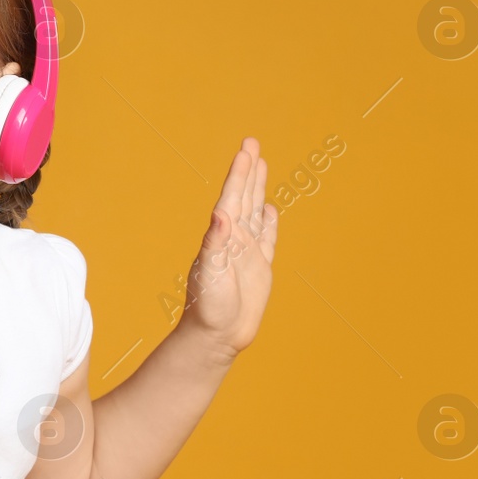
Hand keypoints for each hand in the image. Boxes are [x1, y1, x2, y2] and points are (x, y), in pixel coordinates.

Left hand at [179, 137, 278, 361]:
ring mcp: (246, 252)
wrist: (215, 336)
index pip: (232, 197)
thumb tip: (221, 213)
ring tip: (260, 164)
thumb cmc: (208, 308)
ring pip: (254, 211)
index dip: (240, 173)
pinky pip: (266, 237)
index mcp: (222, 236)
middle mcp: (233, 239)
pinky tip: (269, 208)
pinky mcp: (259, 268)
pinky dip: (268, 221)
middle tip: (252, 141)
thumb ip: (216, 243)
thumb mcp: (210, 274)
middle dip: (248, 170)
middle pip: (243, 196)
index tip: (247, 149)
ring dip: (257, 188)